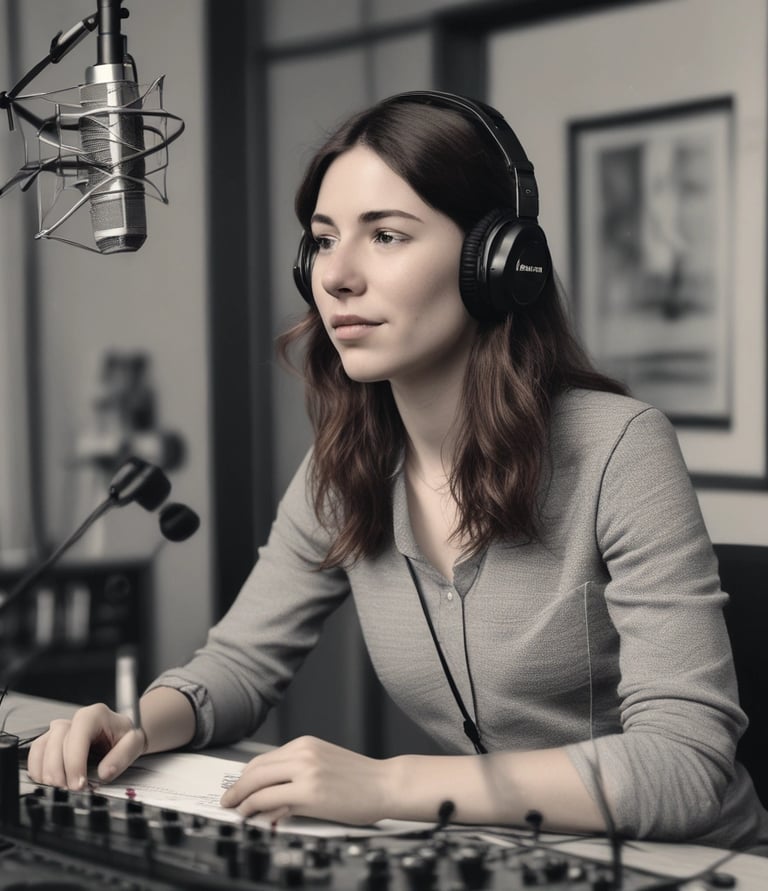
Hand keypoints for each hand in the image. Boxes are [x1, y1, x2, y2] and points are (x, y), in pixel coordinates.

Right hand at [26, 702, 146, 790]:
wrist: (122, 734)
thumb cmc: (125, 736)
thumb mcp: (134, 743)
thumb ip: (122, 757)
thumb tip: (104, 772)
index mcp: (95, 715)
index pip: (77, 735)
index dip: (74, 762)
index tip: (79, 784)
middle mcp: (74, 719)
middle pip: (56, 742)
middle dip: (60, 771)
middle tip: (69, 790)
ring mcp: (61, 729)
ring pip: (43, 747)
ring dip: (46, 771)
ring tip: (58, 788)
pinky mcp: (52, 740)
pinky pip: (36, 753)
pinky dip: (38, 770)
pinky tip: (48, 782)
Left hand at [219, 735, 392, 824]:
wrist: (385, 784)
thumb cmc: (359, 779)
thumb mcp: (323, 765)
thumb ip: (296, 774)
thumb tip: (269, 795)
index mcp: (305, 744)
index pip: (264, 759)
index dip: (245, 776)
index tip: (237, 787)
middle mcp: (303, 753)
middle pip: (256, 769)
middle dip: (237, 788)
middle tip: (228, 801)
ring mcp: (306, 772)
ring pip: (259, 783)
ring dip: (243, 799)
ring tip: (236, 811)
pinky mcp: (310, 793)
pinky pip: (272, 800)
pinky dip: (256, 808)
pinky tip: (253, 815)